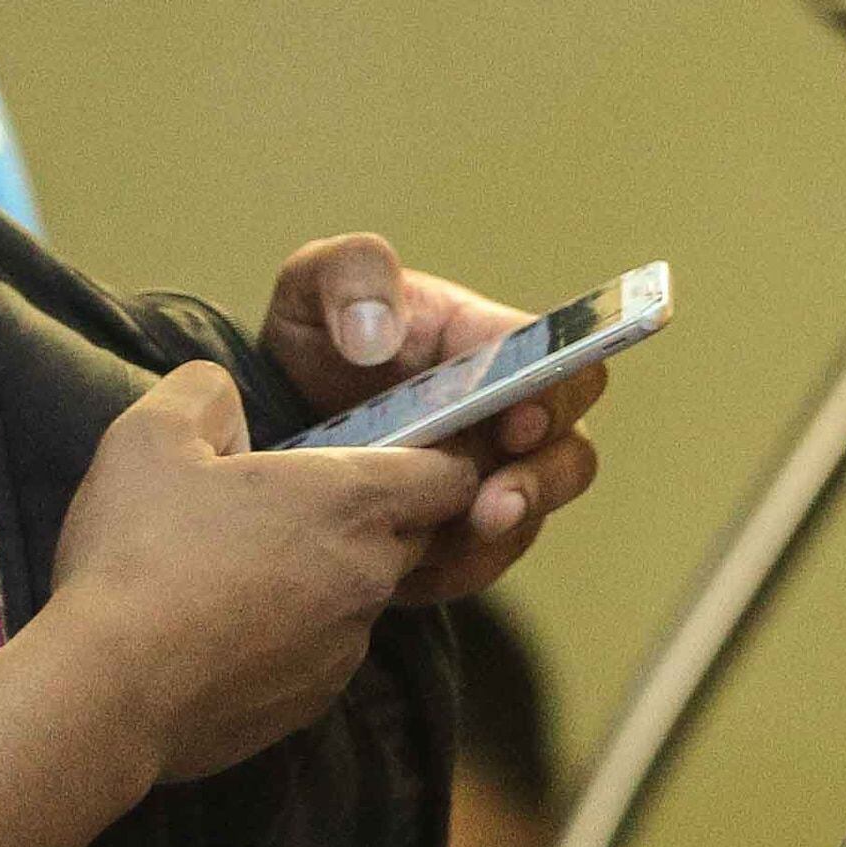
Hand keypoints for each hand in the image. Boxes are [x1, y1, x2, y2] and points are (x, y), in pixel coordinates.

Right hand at [46, 366, 478, 786]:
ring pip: (363, 597)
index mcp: (350, 501)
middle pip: (412, 535)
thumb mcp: (151, 437)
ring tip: (244, 570)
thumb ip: (204, 393)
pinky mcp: (313, 702)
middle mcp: (368, 575)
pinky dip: (294, 637)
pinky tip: (225, 629)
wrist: (105, 693)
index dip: (436, 458)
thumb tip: (223, 395)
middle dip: (375, 516)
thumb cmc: (135, 556)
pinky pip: (324, 654)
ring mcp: (345, 647)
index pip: (451, 475)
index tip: (397, 451)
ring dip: (327, 578)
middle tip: (299, 505)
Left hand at [261, 234, 608, 603]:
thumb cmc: (314, 339)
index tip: (518, 421)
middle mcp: (510, 413)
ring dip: (499, 536)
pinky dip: (450, 571)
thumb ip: (351, 275)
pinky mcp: (462, 532)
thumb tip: (376, 335)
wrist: (274, 421)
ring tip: (447, 543)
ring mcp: (492, 476)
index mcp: (491, 343)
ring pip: (533, 515)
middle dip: (542, 482)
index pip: (561, 358)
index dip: (557, 392)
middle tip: (493, 507)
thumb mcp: (314, 283)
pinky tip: (404, 570)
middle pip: (571, 448)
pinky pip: (481, 563)